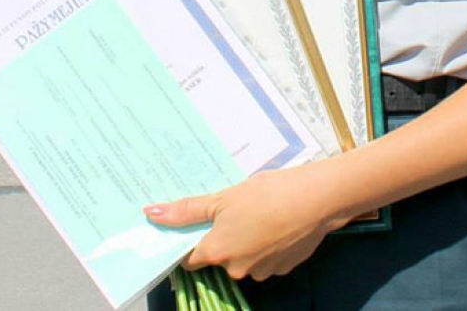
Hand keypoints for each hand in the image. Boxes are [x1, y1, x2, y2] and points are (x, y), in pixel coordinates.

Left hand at [144, 162, 345, 280]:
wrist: (315, 200)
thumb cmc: (267, 194)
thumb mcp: (223, 197)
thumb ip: (187, 210)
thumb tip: (151, 213)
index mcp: (217, 252)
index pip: (190, 257)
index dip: (190, 241)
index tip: (196, 224)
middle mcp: (236, 269)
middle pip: (220, 255)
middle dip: (223, 234)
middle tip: (233, 207)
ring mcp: (262, 272)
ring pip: (244, 256)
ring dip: (246, 238)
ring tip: (259, 210)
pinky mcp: (283, 268)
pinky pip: (266, 256)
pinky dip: (267, 242)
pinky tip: (275, 220)